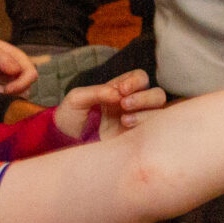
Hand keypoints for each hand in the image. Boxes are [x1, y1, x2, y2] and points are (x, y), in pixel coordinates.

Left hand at [52, 69, 166, 141]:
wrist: (64, 144)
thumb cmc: (70, 118)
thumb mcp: (77, 100)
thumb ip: (97, 92)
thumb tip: (117, 93)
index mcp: (120, 91)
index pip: (140, 78)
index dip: (136, 81)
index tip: (121, 90)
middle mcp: (133, 105)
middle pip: (157, 95)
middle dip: (144, 97)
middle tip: (124, 104)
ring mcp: (138, 123)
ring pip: (160, 112)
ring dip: (146, 113)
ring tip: (125, 120)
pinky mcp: (138, 140)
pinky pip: (155, 132)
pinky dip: (146, 127)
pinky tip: (127, 129)